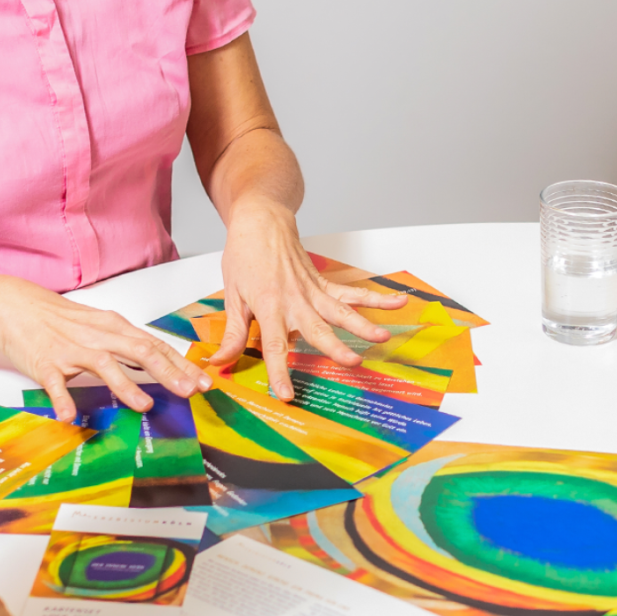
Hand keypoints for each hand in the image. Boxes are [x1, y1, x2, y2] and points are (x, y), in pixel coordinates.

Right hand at [0, 274, 206, 421]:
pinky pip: (55, 382)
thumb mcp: (101, 326)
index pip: (155, 346)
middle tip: (189, 392)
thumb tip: (160, 362)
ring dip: (125, 386)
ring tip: (145, 405)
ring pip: (103, 365)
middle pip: (139, 352)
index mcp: (114, 328)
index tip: (204, 381)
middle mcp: (98, 337)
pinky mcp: (44, 362)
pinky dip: (62, 399)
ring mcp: (71, 350)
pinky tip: (69, 415)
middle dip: (167, 373)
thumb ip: (128, 345)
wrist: (16, 306)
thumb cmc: (62, 320)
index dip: (181, 364)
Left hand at [209, 200, 407, 398]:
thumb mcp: (232, 296)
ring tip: (383, 337)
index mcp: (269, 306)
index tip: (285, 393)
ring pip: (341, 312)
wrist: (262, 221)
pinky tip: (397, 303)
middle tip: (353, 361)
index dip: (279, 371)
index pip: (273, 346)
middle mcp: (295, 300)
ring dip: (363, 324)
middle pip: (318, 328)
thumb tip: (219, 362)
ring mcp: (313, 291)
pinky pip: (351, 294)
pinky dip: (375, 299)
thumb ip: (232, 333)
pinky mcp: (324, 283)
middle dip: (336, 347)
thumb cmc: (245, 256)